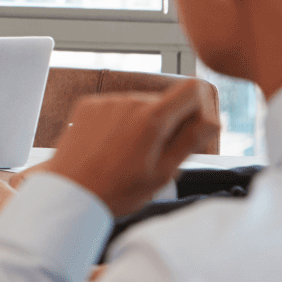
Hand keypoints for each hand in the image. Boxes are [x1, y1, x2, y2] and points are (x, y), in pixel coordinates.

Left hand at [43, 79, 217, 217]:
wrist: (69, 192)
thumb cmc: (117, 190)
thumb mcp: (163, 173)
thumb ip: (190, 141)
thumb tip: (212, 119)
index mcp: (152, 118)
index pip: (192, 89)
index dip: (202, 106)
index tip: (196, 127)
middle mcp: (129, 101)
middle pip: (166, 102)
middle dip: (170, 124)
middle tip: (156, 157)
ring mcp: (106, 101)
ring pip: (141, 106)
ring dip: (143, 125)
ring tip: (128, 156)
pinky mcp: (88, 104)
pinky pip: (116, 108)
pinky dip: (120, 123)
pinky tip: (111, 147)